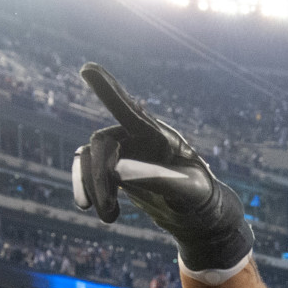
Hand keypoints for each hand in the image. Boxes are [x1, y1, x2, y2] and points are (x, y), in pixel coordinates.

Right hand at [72, 63, 252, 274]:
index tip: (87, 69)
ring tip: (107, 218)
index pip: (130, 111)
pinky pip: (89, 172)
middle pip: (103, 145)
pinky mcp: (116, 168)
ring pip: (90, 159)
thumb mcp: (188, 190)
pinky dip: (88, 190)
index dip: (109, 91)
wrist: (199, 211)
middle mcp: (137, 137)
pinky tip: (101, 213)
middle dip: (98, 177)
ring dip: (91, 187)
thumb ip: (158, 178)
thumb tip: (115, 171)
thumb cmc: (199, 195)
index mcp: (159, 136)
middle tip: (106, 208)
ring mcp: (124, 151)